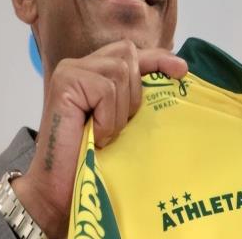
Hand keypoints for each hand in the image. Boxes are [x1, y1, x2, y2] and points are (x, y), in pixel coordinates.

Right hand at [11, 40, 186, 238]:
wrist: (60, 189)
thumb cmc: (92, 156)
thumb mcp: (123, 116)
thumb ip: (136, 91)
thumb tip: (177, 69)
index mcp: (93, 70)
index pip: (131, 52)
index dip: (158, 57)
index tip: (182, 70)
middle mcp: (78, 64)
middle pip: (128, 54)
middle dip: (134, 91)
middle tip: (120, 124)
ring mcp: (69, 71)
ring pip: (120, 71)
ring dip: (119, 110)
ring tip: (104, 133)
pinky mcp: (65, 82)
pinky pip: (106, 90)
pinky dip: (107, 118)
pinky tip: (95, 136)